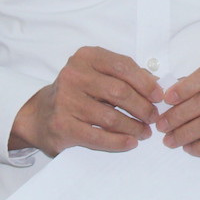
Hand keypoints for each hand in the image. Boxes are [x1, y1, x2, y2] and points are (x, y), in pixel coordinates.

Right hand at [9, 46, 163, 156]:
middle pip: (119, 92)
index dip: (145, 82)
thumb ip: (124, 74)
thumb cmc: (78, 92)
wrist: (41, 115)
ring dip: (133, 127)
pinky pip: (98, 137)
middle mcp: (74, 74)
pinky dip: (118, 141)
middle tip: (154, 118)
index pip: (122, 66)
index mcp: (86, 56)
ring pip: (110, 117)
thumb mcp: (97, 74)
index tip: (159, 96)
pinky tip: (130, 142)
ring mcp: (66, 100)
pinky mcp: (63, 125)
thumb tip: (155, 83)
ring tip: (145, 132)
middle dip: (142, 107)